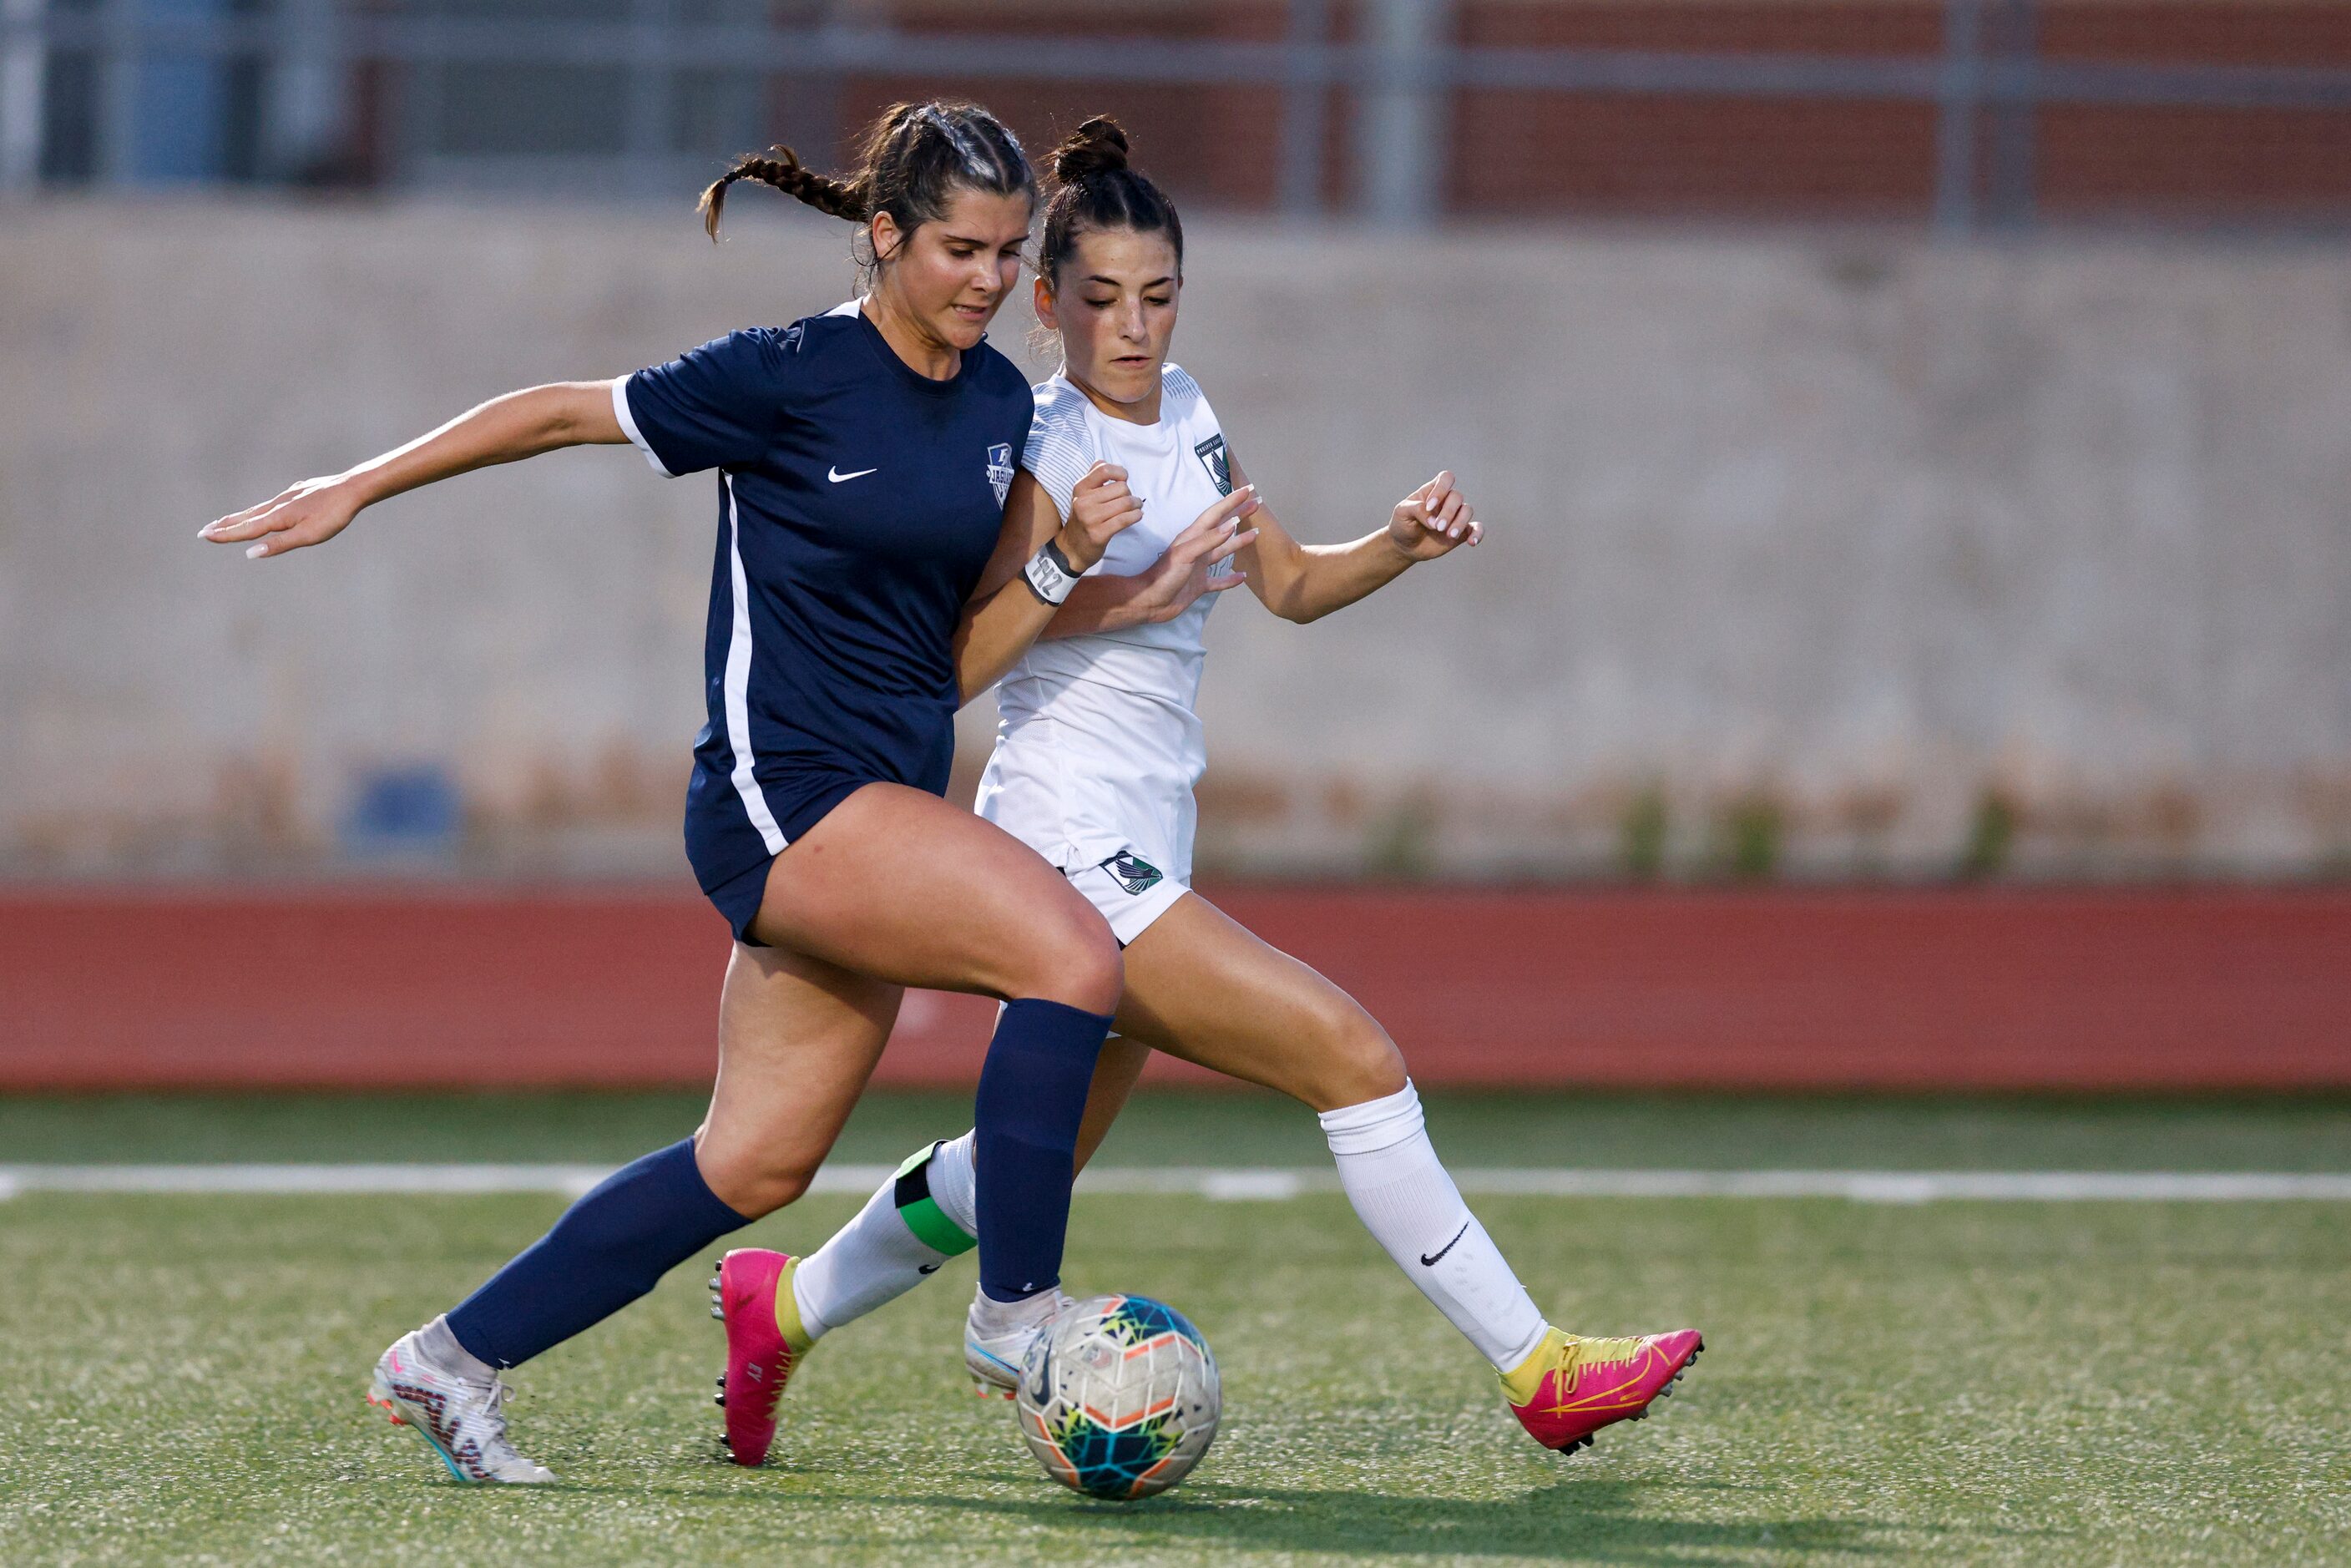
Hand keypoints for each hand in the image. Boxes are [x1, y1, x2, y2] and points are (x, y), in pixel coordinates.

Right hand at [199, 475, 365, 558]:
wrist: (352, 488)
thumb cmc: (333, 515)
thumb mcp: (308, 535)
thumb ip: (279, 544)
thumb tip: (250, 553)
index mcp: (278, 517)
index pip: (246, 529)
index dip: (225, 534)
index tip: (204, 536)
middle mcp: (279, 504)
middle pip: (247, 517)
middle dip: (226, 525)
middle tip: (205, 530)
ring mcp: (289, 496)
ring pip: (259, 508)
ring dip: (241, 516)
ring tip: (227, 520)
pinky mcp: (299, 492)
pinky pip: (274, 502)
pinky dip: (262, 508)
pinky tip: (268, 508)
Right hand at [1056, 461, 1144, 570]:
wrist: (1072, 548)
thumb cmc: (1083, 519)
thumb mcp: (1082, 495)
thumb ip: (1093, 477)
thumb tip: (1103, 461)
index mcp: (1080, 488)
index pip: (1104, 469)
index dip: (1120, 472)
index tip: (1123, 479)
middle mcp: (1083, 501)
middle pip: (1121, 488)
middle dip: (1129, 494)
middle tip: (1129, 501)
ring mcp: (1091, 518)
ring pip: (1126, 503)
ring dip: (1136, 505)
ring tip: (1135, 508)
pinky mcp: (1099, 533)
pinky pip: (1125, 519)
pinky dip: (1135, 516)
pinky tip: (1137, 516)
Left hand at [1128, 485, 1259, 622]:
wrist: (1149, 602)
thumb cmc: (1163, 576)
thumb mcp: (1186, 554)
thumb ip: (1209, 539)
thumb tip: (1231, 525)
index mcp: (1193, 537)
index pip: (1216, 514)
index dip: (1232, 501)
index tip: (1247, 490)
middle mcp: (1198, 548)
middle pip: (1223, 528)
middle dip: (1239, 515)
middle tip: (1256, 504)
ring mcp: (1199, 567)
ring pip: (1223, 551)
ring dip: (1239, 542)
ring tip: (1255, 534)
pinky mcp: (1199, 585)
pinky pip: (1220, 581)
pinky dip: (1231, 578)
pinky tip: (1242, 576)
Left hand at [1387, 470, 1482, 561]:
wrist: (1405, 546)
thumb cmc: (1402, 524)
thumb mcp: (1402, 513)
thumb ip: (1417, 510)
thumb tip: (1434, 521)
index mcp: (1432, 491)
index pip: (1446, 478)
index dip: (1441, 489)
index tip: (1429, 506)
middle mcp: (1446, 501)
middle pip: (1457, 497)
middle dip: (1448, 512)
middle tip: (1437, 527)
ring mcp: (1455, 516)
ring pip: (1467, 510)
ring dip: (1460, 522)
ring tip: (1449, 535)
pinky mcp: (1462, 532)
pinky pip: (1476, 529)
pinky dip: (1478, 534)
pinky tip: (1472, 542)